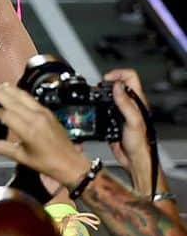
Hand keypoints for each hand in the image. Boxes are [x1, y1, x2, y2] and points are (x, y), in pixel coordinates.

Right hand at [0, 82, 91, 189]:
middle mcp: (36, 118)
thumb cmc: (49, 163)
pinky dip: (19, 93)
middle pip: (12, 99)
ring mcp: (43, 113)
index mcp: (28, 131)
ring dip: (8, 89)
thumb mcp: (22, 158)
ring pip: (22, 95)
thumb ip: (1, 148)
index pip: (6, 114)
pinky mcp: (48, 112)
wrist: (71, 163)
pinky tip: (13, 92)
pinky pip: (30, 98)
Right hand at [104, 68, 156, 191]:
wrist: (133, 160)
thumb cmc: (139, 144)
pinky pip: (103, 108)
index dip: (117, 74)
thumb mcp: (133, 121)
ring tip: (95, 96)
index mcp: (136, 101)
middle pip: (117, 84)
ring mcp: (120, 112)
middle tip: (98, 88)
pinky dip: (98, 106)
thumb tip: (117, 86)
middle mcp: (129, 104)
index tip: (106, 80)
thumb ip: (125, 103)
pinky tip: (95, 110)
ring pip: (109, 95)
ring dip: (101, 94)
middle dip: (106, 83)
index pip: (130, 77)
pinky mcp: (112, 120)